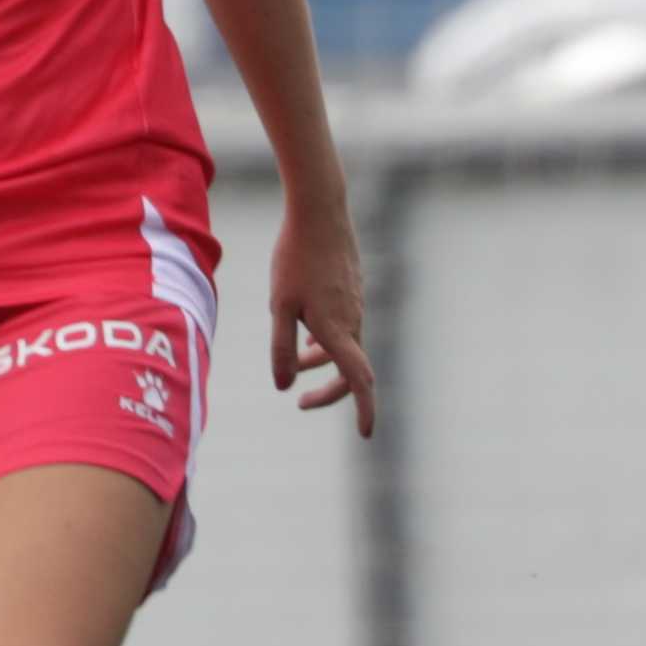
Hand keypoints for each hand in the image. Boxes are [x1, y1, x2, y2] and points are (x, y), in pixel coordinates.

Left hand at [261, 199, 374, 436]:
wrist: (319, 211)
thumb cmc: (295, 258)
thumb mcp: (279, 306)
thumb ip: (281, 348)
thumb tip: (284, 385)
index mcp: (336, 329)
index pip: (357, 379)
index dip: (363, 409)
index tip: (365, 433)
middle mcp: (353, 321)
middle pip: (350, 370)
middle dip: (330, 392)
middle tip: (301, 403)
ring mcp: (355, 305)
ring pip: (345, 346)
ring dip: (324, 362)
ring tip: (298, 366)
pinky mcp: (352, 292)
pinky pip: (344, 327)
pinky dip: (328, 340)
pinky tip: (309, 333)